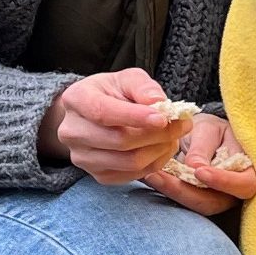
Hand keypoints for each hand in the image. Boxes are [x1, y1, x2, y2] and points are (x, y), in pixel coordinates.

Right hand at [39, 68, 189, 184]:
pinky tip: (162, 149)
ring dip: (159, 150)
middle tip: (182, 125)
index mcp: (76, 100)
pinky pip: (131, 176)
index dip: (135, 117)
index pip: (104, 112)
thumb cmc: (113, 92)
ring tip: (174, 136)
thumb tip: (157, 102)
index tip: (163, 117)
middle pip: (119, 140)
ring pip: (128, 162)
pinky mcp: (97, 175)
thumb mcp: (127, 79)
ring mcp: (82, 157)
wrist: (96, 113)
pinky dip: (154, 164)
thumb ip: (143, 87)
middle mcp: (72, 132)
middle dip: (157, 134)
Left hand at [141, 122, 255, 217]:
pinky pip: (185, 201)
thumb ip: (203, 148)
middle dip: (185, 191)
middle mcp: (235, 192)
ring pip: (197, 205)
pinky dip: (168, 191)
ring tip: (151, 175)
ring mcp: (217, 200)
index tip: (200, 171)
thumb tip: (194, 168)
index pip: (244, 185)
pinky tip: (151, 177)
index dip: (224, 182)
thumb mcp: (210, 130)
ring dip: (172, 192)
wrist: (206, 137)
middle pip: (214, 202)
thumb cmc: (213, 129)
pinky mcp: (200, 202)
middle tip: (159, 175)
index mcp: (250, 172)